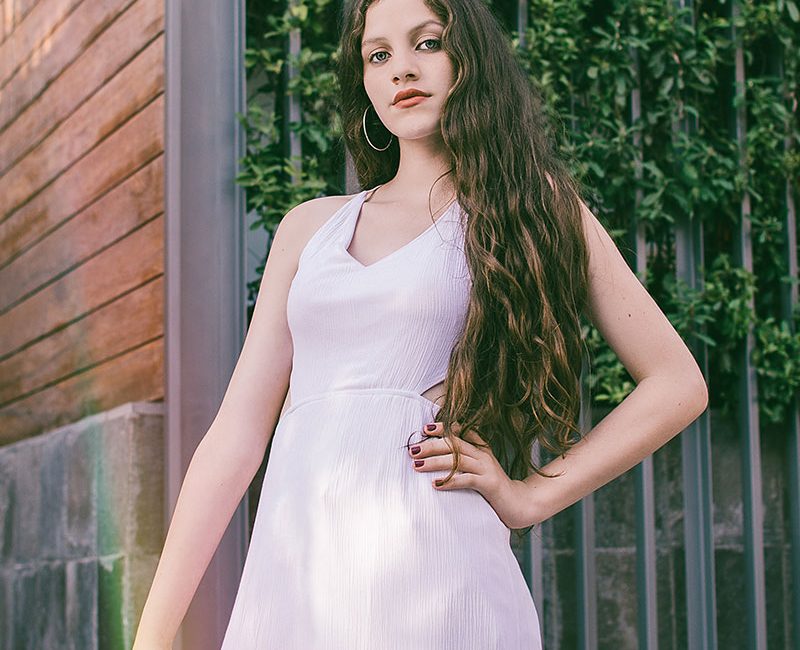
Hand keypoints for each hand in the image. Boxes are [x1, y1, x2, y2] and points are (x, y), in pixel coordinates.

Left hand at [408, 420, 528, 528]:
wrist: (520, 504)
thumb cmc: (494, 488)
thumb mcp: (480, 470)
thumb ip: (464, 462)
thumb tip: (437, 458)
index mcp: (481, 449)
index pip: (462, 431)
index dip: (444, 428)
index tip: (425, 429)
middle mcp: (483, 455)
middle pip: (454, 444)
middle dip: (431, 446)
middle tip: (412, 450)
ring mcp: (487, 468)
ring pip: (457, 460)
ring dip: (435, 462)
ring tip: (417, 466)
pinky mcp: (489, 484)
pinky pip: (467, 480)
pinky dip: (450, 481)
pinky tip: (435, 484)